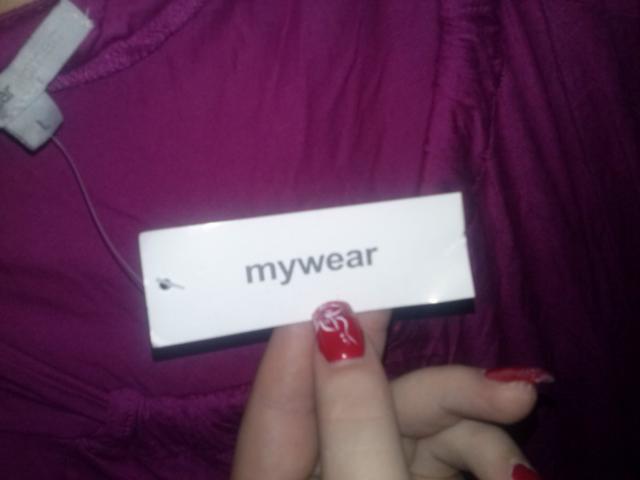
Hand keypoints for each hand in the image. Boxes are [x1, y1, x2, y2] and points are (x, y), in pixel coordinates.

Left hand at [232, 302, 548, 478]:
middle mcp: (320, 473)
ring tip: (524, 479)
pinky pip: (443, 459)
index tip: (350, 283)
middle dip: (448, 395)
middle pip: (374, 405)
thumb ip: (352, 422)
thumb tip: (332, 324)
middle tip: (522, 390)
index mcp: (278, 478)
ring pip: (418, 428)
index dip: (310, 335)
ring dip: (480, 436)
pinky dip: (482, 462)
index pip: (283, 394)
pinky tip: (515, 478)